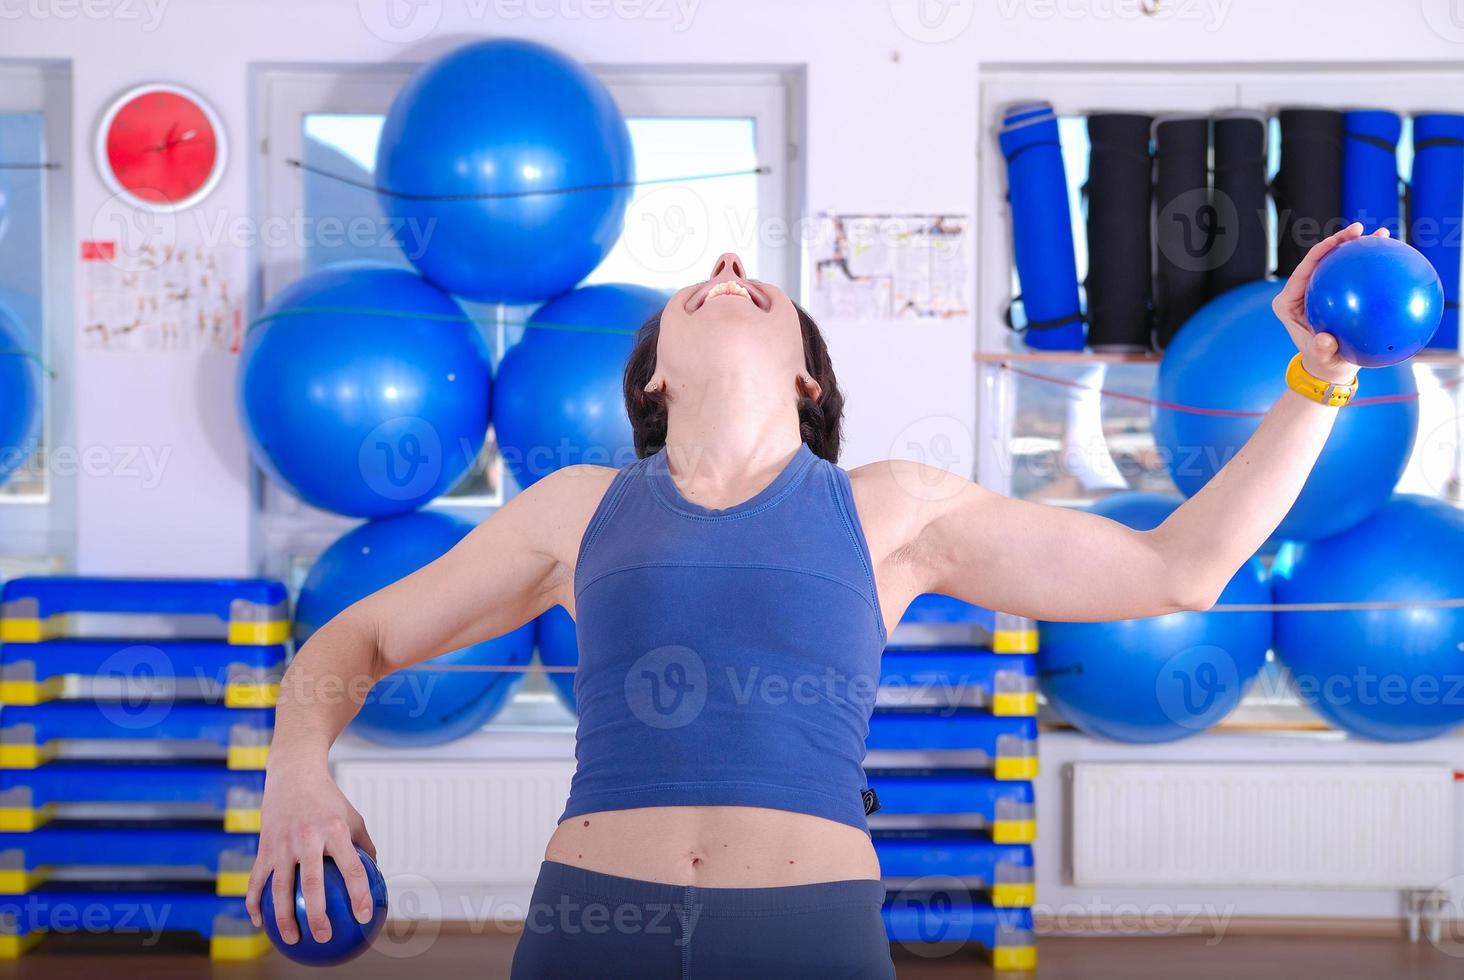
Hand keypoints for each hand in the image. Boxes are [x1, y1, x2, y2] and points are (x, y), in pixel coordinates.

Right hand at [245, 757, 377, 944]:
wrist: (293, 775)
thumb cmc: (329, 800)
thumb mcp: (353, 818)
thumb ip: (364, 846)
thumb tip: (375, 877)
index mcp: (335, 831)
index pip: (352, 868)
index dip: (359, 895)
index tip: (364, 917)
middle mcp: (308, 838)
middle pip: (311, 884)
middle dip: (317, 915)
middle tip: (324, 938)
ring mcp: (282, 843)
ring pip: (279, 888)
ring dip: (284, 918)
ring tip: (292, 940)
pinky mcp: (264, 846)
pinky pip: (256, 880)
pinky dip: (254, 902)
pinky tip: (259, 922)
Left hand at [1272, 221, 1383, 384]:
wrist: (1328, 366)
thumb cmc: (1323, 362)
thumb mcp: (1323, 359)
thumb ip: (1322, 350)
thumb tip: (1324, 340)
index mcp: (1287, 302)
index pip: (1303, 270)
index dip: (1321, 251)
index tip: (1340, 240)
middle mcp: (1299, 292)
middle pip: (1319, 259)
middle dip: (1339, 241)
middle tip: (1361, 229)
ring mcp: (1315, 291)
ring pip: (1334, 263)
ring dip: (1356, 247)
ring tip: (1380, 233)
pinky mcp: (1330, 293)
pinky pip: (1348, 276)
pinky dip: (1366, 266)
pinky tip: (1389, 255)